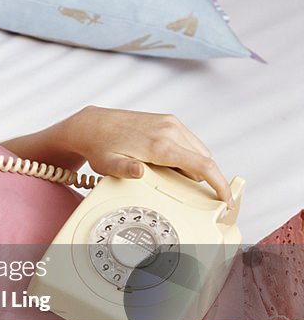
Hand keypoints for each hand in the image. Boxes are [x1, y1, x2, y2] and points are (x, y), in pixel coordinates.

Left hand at [66, 106, 231, 204]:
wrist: (92, 124)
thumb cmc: (100, 147)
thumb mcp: (108, 165)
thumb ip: (125, 171)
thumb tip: (139, 172)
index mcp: (160, 145)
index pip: (203, 165)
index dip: (220, 184)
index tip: (226, 199)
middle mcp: (170, 130)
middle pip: (205, 159)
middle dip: (205, 178)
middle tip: (192, 194)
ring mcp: (170, 123)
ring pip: (199, 150)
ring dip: (196, 166)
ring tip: (174, 178)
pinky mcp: (168, 120)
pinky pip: (189, 141)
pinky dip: (188, 154)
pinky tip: (171, 164)